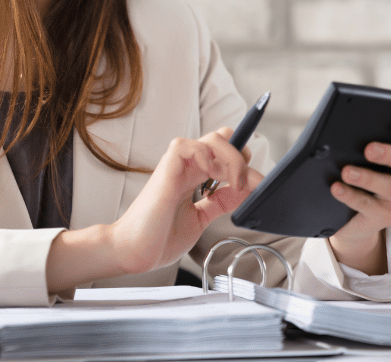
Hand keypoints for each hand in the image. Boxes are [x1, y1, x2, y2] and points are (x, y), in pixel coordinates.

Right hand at [107, 127, 255, 274]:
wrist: (134, 252)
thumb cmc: (158, 239)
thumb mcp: (201, 219)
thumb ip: (219, 203)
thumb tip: (244, 192)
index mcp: (193, 178)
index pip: (223, 154)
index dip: (243, 162)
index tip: (257, 184)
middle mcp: (186, 168)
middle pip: (223, 140)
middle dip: (242, 156)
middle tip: (248, 182)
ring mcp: (176, 167)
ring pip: (212, 139)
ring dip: (231, 157)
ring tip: (235, 181)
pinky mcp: (165, 170)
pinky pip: (187, 146)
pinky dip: (206, 156)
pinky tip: (212, 176)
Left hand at [328, 119, 390, 274]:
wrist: (354, 213)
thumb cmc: (365, 169)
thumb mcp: (371, 154)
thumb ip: (368, 138)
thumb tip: (346, 127)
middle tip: (370, 149)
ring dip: (368, 179)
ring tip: (346, 172)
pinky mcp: (387, 217)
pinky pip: (370, 207)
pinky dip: (352, 196)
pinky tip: (337, 188)